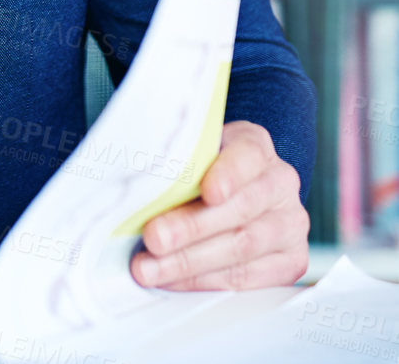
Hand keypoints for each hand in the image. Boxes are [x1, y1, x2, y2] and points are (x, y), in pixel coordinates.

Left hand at [130, 120, 309, 289]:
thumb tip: (133, 187)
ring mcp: (290, 224)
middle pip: (239, 208)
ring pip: (242, 246)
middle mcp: (280, 183)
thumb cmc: (198, 170)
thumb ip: (172, 164)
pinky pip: (248, 277)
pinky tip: (173, 280)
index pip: (248, 154)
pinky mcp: (292, 261)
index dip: (228, 174)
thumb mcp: (187, 154)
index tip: (207, 191)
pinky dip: (204, 280)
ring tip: (150, 268)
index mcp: (254, 145)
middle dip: (191, 227)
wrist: (234, 192)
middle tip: (153, 238)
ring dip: (190, 261)